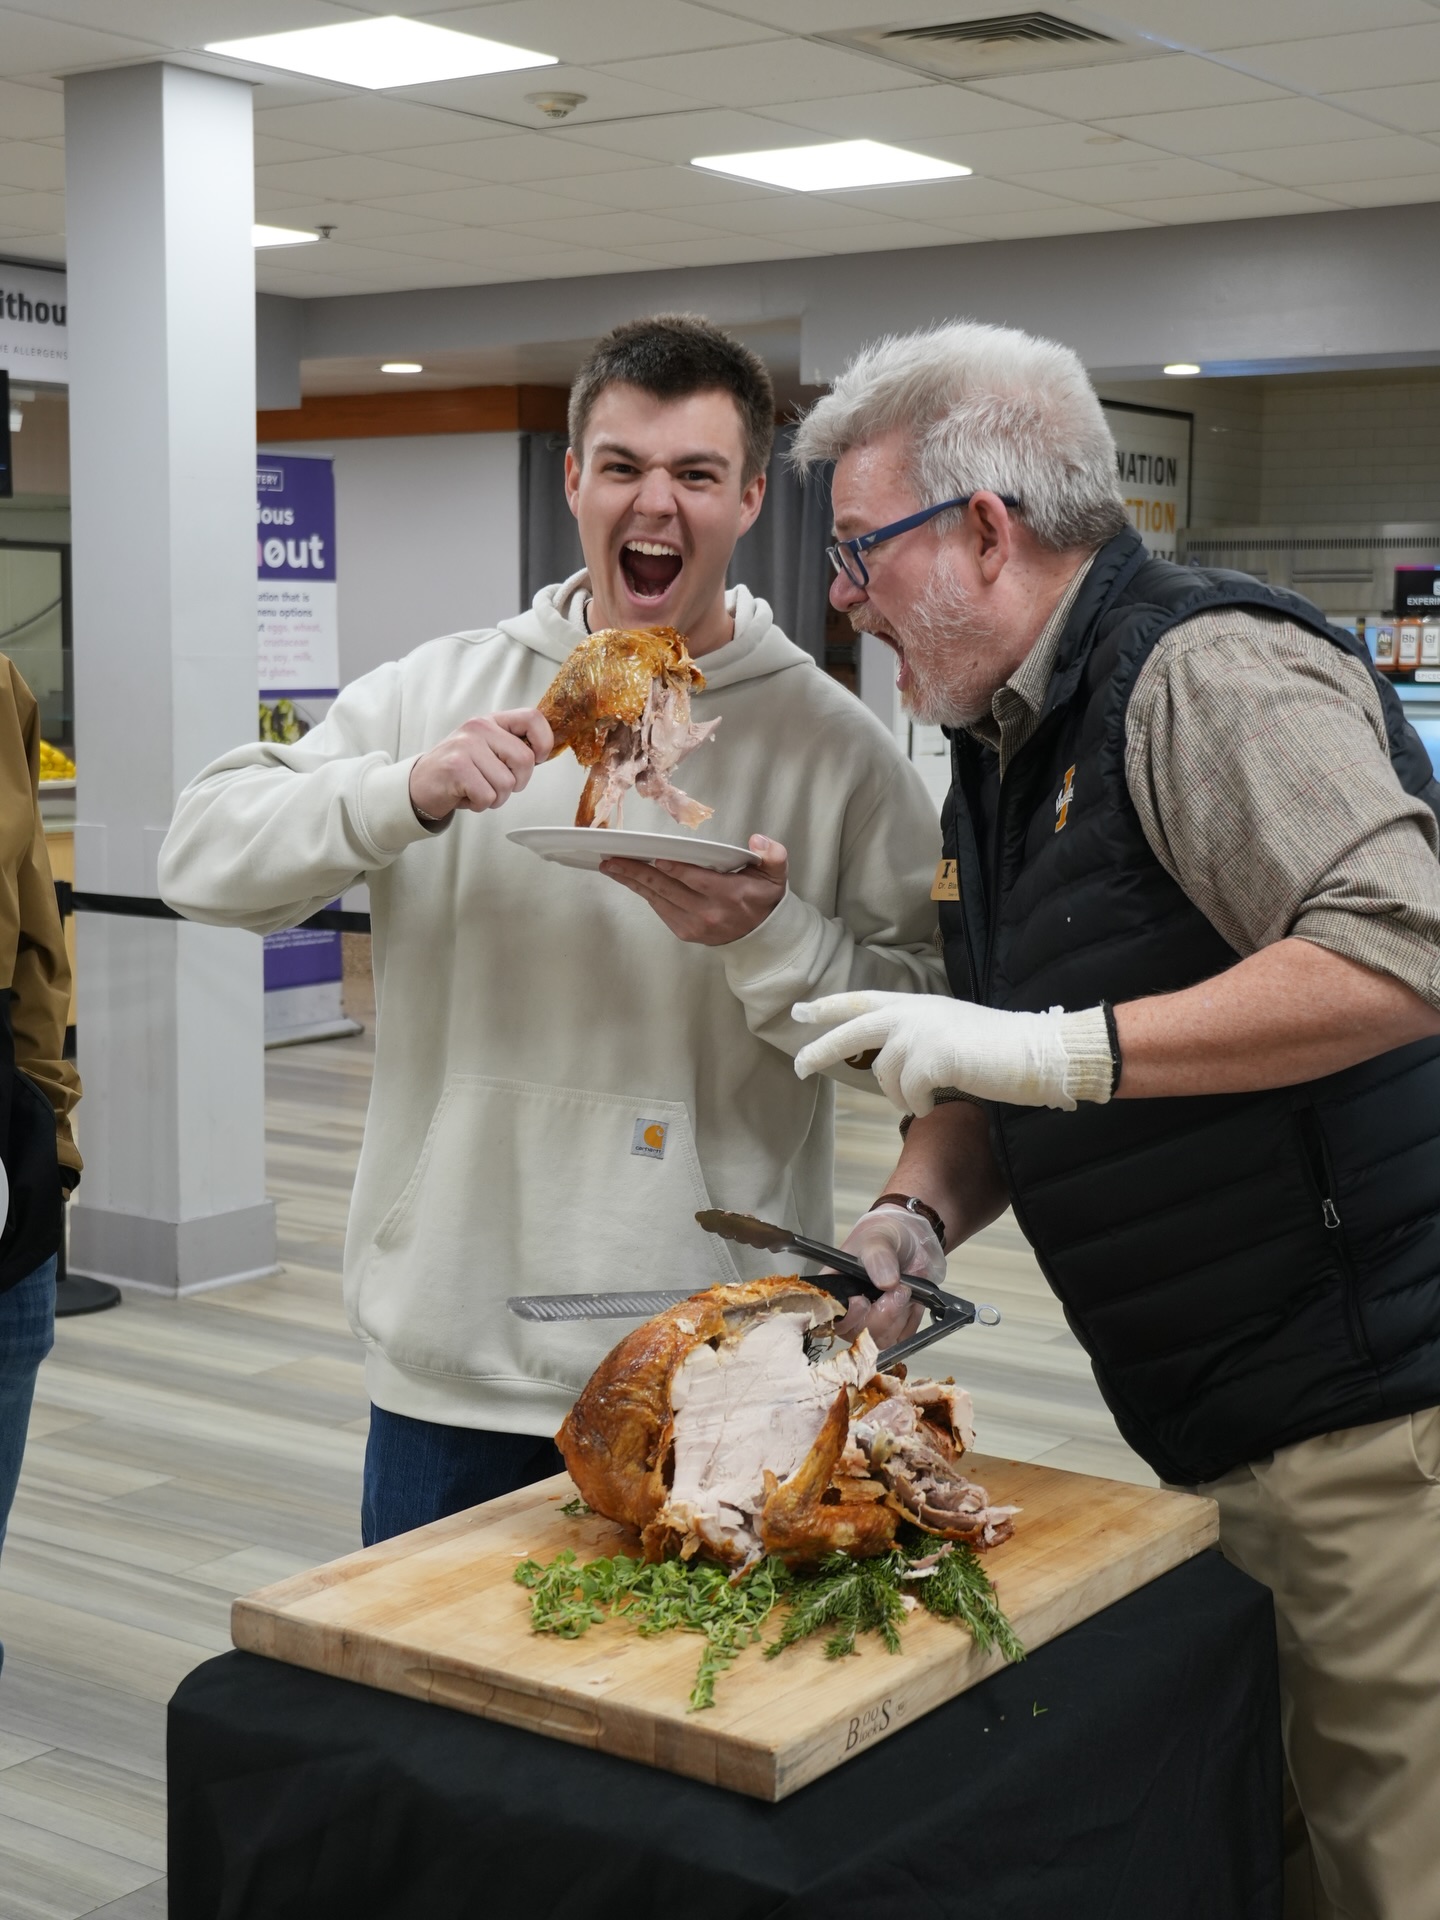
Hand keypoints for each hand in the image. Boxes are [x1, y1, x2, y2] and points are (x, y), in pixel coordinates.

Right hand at [408, 708, 553, 823]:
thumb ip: (512, 746)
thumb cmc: (459, 770)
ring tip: (477, 789)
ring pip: (507, 783)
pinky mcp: (456, 768)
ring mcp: (466, 746)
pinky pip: (488, 796)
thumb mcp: (487, 749)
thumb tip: (543, 753)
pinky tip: (466, 795)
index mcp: (491, 721)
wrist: (420, 784)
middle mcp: (479, 728)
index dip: (543, 742)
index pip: (533, 718)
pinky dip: (479, 804)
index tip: (537, 759)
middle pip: (525, 759)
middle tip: (497, 784)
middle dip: (517, 782)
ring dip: (496, 797)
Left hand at [598, 835, 787, 945]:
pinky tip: (629, 880)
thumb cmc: (763, 900)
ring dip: (632, 882)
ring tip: (611, 867)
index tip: (655, 857)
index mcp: (729, 895)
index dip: (675, 869)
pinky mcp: (684, 932)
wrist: (760, 939)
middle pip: (667, 889)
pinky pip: (660, 909)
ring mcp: (693, 925)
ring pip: (658, 899)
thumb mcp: (776, 876)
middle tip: (613, 859)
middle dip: (637, 872)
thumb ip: (773, 855)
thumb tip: (757, 840)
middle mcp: (708, 913)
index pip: (696, 880)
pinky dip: (644, 893)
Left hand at [792, 991, 1111, 1115]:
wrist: (1036, 1053)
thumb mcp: (951, 1032)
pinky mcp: (931, 1058)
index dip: (830, 1007)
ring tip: (924, 1099)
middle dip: (821, 1049)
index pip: (864, 1001)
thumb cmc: (1000, 1049)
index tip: (800, 1012)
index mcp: (918, 1004)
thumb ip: (918, 1038)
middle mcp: (914, 1013)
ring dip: (899, 1095)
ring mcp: (921, 1033)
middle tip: (798, 1066)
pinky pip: (908, 1094)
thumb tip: (890, 1062)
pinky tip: (937, 1104)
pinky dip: (920, 1105)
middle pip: (853, 1031)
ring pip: (885, 1075)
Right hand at [832, 1206, 942, 1347]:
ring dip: (901, 1315)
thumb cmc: (883, 1236)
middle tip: (900, 1288)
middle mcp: (847, 1311)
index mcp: (833, 1288)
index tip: (863, 1301)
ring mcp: (870, 1322)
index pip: (827, 1316)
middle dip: (883, 1314)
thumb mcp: (878, 1238)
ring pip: (881, 1339)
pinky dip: (912, 1319)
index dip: (846, 1316)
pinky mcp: (892, 1329)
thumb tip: (886, 1282)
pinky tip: (913, 1299)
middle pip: (857, 1333)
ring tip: (908, 1288)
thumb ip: (878, 1257)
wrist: (910, 1241)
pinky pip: (902, 1337)